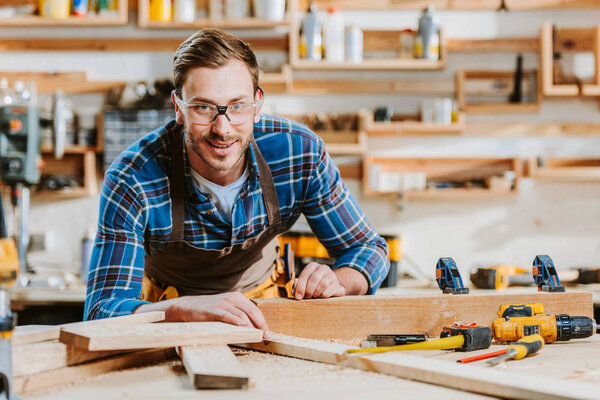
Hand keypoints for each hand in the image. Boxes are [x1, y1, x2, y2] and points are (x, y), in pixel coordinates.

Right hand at [136, 292, 270, 337]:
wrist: (188, 307)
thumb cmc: (209, 310)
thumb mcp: (226, 308)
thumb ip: (238, 313)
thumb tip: (253, 326)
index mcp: (237, 297)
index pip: (255, 310)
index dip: (263, 322)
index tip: (268, 333)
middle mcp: (232, 298)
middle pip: (252, 312)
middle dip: (261, 325)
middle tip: (266, 336)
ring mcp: (223, 303)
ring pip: (242, 315)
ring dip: (251, 326)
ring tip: (257, 336)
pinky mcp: (214, 310)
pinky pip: (228, 316)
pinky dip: (236, 322)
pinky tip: (243, 327)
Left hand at [293, 262, 345, 299]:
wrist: (332, 287)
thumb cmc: (315, 285)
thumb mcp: (306, 283)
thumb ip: (298, 287)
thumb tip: (294, 292)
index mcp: (312, 266)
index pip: (305, 275)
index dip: (300, 287)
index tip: (298, 297)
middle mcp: (322, 268)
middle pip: (314, 278)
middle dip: (308, 290)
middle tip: (307, 297)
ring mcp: (331, 275)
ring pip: (322, 284)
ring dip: (316, 292)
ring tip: (314, 296)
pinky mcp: (337, 284)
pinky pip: (329, 291)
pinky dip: (323, 295)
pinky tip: (321, 296)